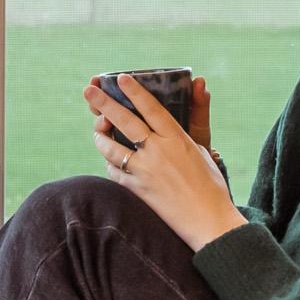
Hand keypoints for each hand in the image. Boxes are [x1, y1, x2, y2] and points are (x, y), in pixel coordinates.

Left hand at [82, 73, 246, 251]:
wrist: (208, 221)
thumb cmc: (211, 186)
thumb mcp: (202, 151)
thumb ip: (189, 127)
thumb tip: (189, 98)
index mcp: (176, 138)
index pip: (150, 108)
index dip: (134, 91)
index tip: (120, 78)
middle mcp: (158, 151)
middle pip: (124, 121)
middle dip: (104, 103)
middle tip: (88, 90)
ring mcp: (144, 171)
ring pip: (111, 148)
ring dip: (100, 137)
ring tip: (97, 130)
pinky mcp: (136, 190)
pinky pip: (114, 171)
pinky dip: (110, 163)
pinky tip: (110, 159)